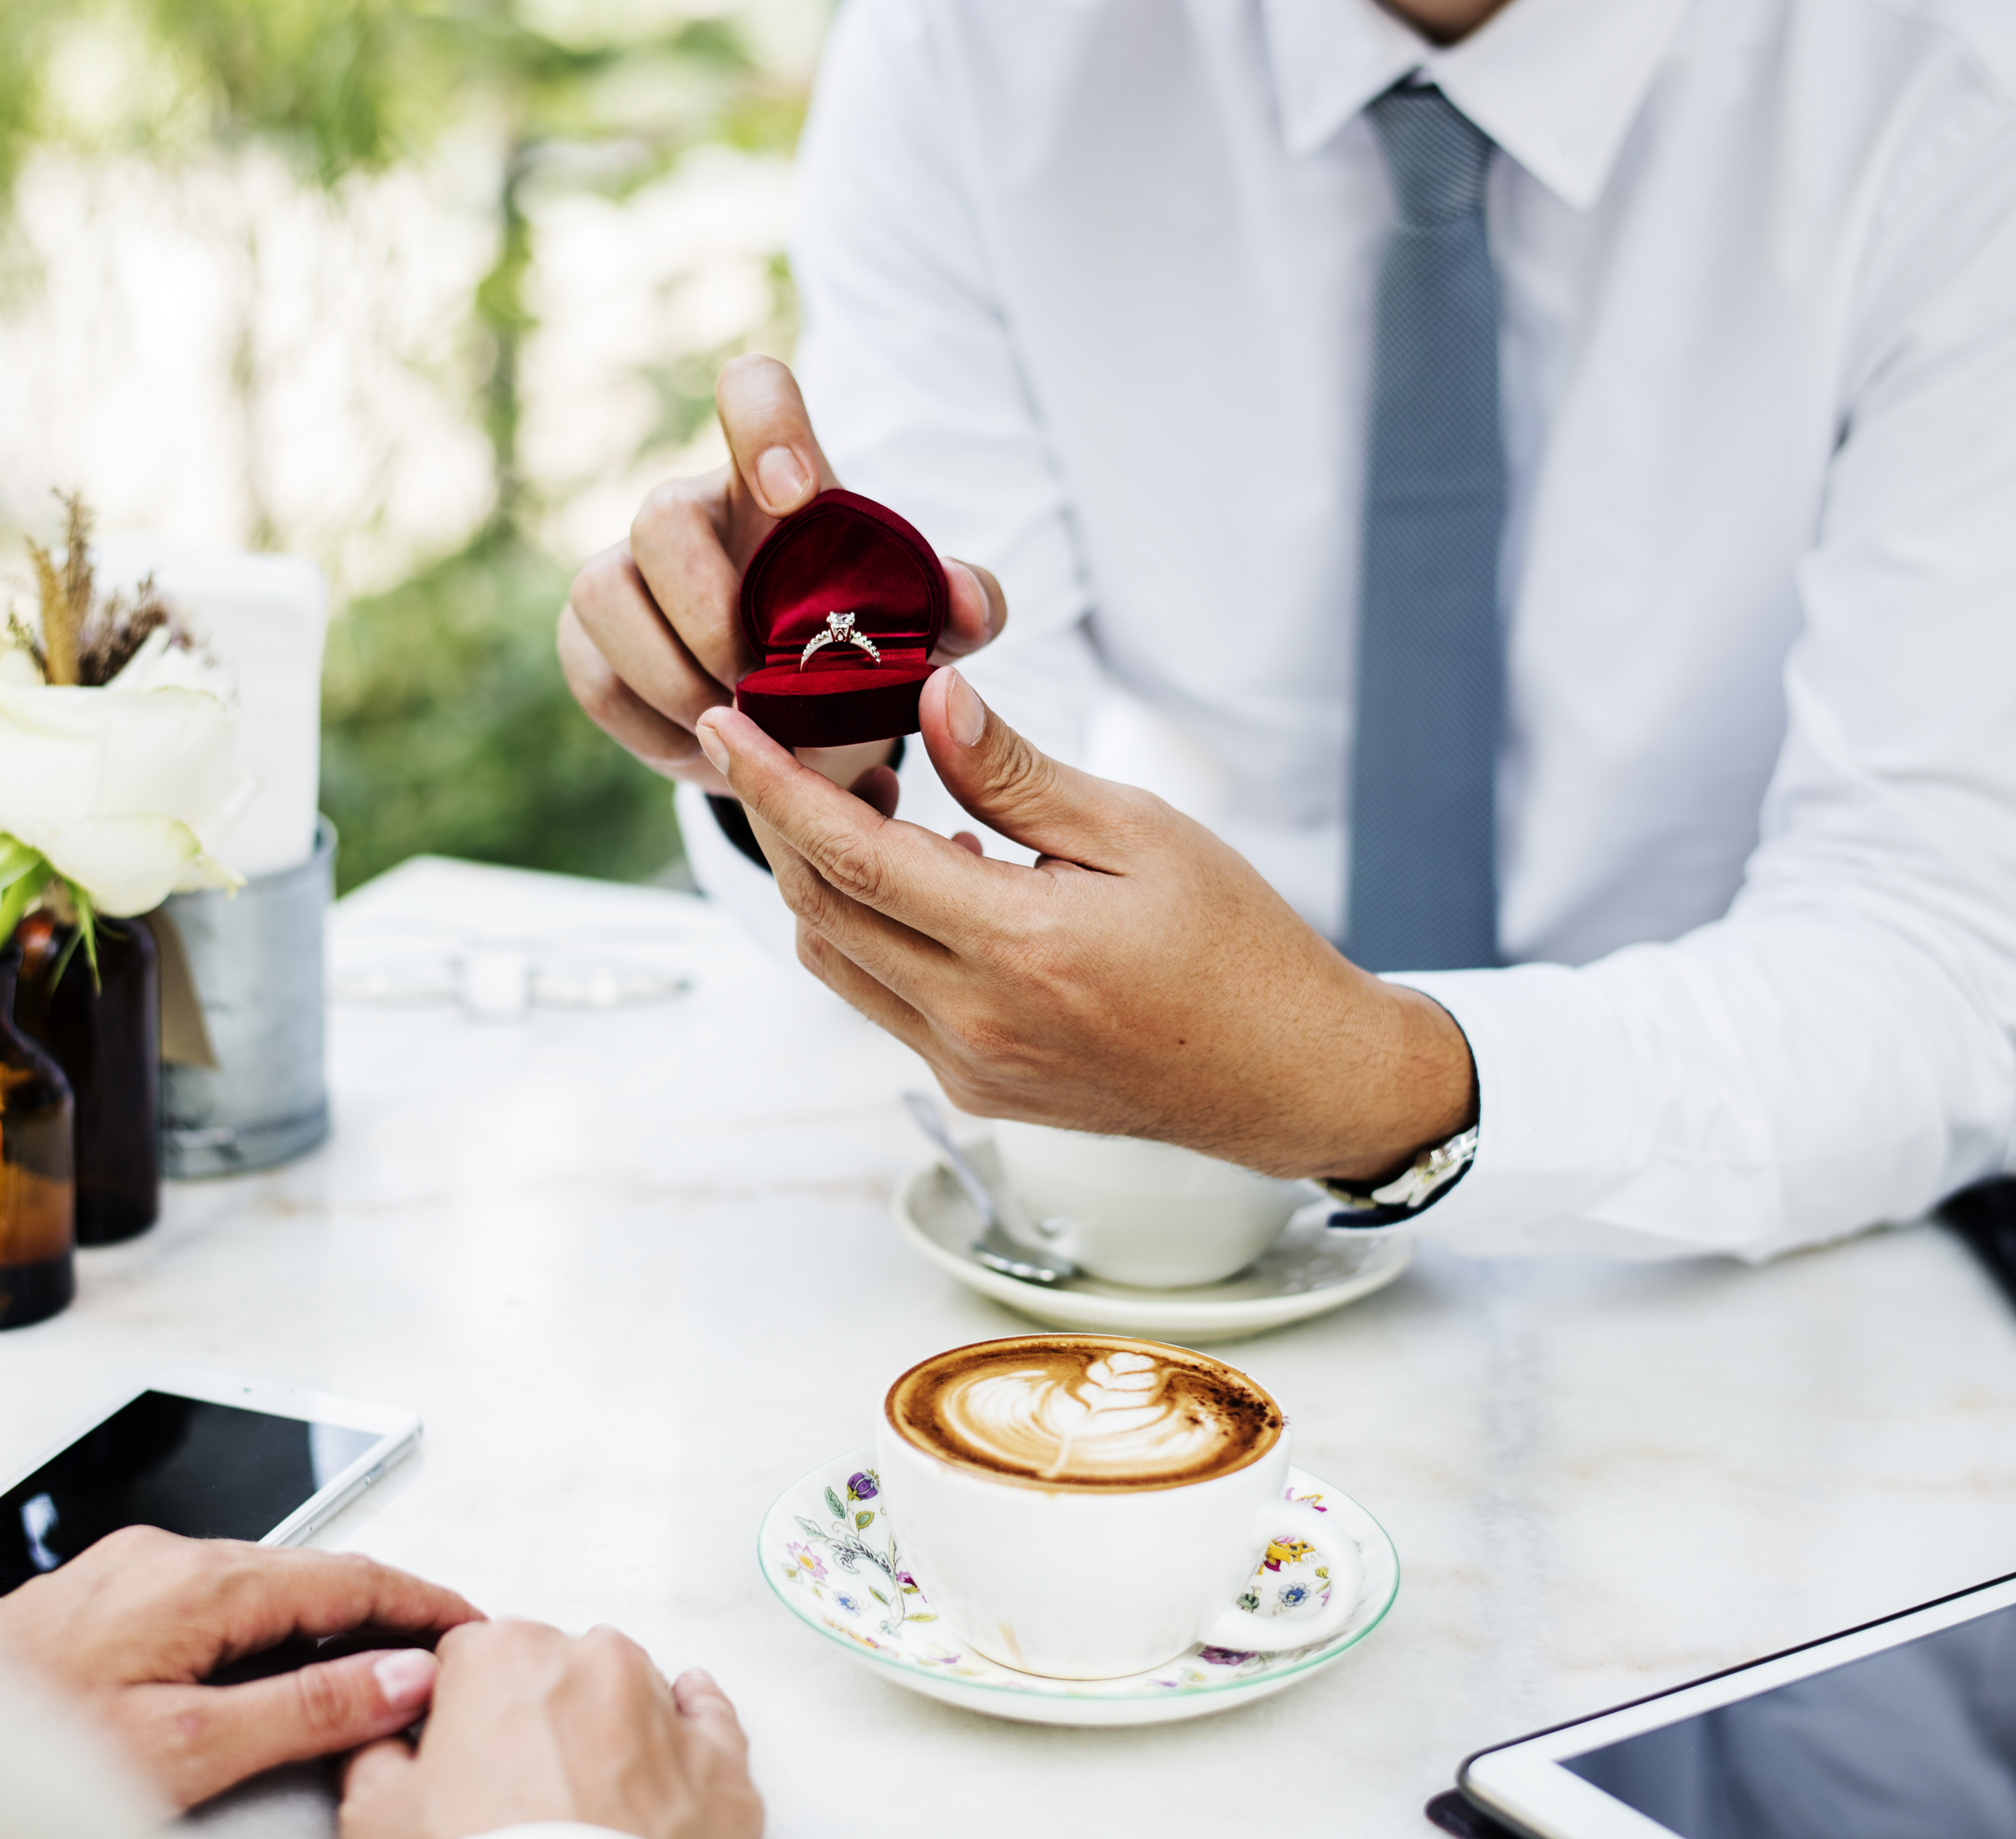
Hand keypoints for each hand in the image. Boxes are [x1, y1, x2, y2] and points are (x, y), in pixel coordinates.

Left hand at [0, 1527, 483, 1809]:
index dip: (423, 1603)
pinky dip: (267, 1627)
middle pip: (311, 1574)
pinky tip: (273, 1666)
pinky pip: (215, 1597)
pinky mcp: (105, 1596)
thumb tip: (400, 1675)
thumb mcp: (186, 1745)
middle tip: (438, 1656)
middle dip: (383, 1610)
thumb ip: (303, 1708)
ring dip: (324, 1620)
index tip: (472, 1627)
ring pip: (261, 1585)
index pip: (351, 1576)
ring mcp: (133, 1570)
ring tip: (371, 1668)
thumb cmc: (31, 1742)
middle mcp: (169, 1556)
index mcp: (201, 1581)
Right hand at [336, 1621, 761, 1838]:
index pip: (467, 1657)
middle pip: (552, 1670)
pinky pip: (710, 1723)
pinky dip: (687, 1738)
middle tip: (511, 1791)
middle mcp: (592, 1663)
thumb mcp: (378, 1815)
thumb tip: (381, 1744)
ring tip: (578, 1803)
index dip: (457, 1710)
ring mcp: (664, 1710)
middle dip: (534, 1718)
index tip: (457, 1750)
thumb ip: (376, 1755)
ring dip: (607, 1731)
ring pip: (630, 1691)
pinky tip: (664, 1761)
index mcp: (504, 1656)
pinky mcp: (721, 1764)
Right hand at [558, 353, 1007, 797]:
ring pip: (603, 593)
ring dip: (673, 676)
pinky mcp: (587, 641)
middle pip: (661, 515)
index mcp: (773, 478)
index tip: (795, 496)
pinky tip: (705, 747)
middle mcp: (690, 509)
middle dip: (709, 612)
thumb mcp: (924, 632)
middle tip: (760, 682)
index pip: (753, 389)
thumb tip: (968, 605)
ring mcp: (623, 571)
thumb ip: (961, 608)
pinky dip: (651, 725)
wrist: (793, 726)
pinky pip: (593, 675)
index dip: (763, 424)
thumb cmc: (855, 649)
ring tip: (736, 725)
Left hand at [695, 669, 1476, 1182]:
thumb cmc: (1238, 946)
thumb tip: (934, 702)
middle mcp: (976, 1022)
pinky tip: (934, 877)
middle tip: (784, 749)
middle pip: (820, 912)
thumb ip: (1020, 775)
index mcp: (1020, 948)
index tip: (724, 728)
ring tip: (869, 803)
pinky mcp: (976, 1089)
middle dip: (781, 823)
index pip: (854, 858)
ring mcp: (970, 1067)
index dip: (774, 788)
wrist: (1291, 1076)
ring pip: (839, 961)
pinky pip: (886, 999)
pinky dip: (878, 930)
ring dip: (824, 881)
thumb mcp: (1142, 832)